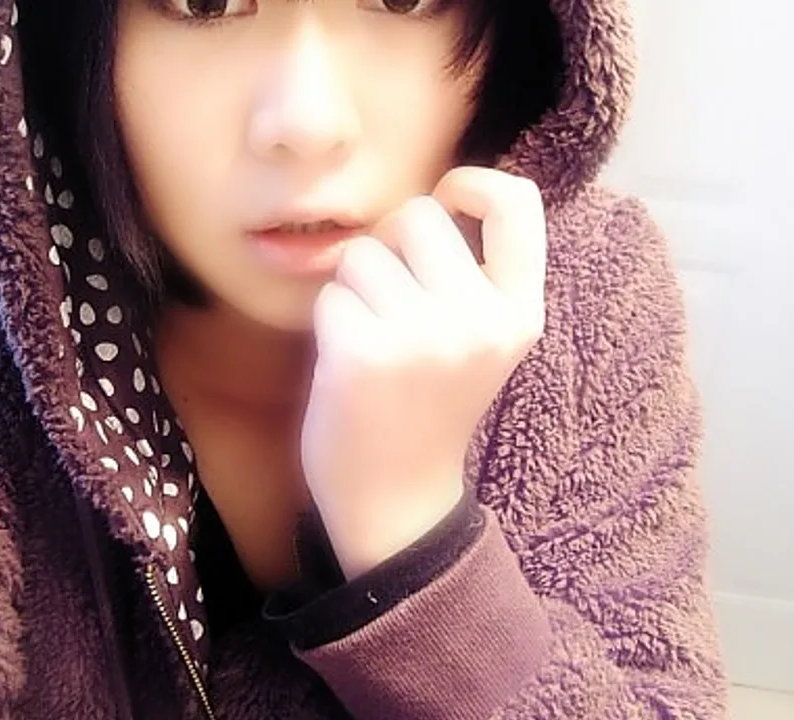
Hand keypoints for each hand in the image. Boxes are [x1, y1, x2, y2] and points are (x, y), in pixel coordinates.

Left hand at [300, 167, 547, 579]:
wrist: (396, 500)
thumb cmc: (428, 409)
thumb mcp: (479, 343)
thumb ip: (471, 276)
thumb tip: (432, 196)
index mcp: (519, 314)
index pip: (518, 203)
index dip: (473, 182)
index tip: (446, 199)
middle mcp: (481, 322)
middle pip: (416, 215)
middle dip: (390, 247)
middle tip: (390, 302)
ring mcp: (424, 339)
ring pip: (363, 253)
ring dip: (355, 289)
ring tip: (372, 340)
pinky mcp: (363, 356)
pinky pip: (329, 294)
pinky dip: (329, 321)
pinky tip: (346, 365)